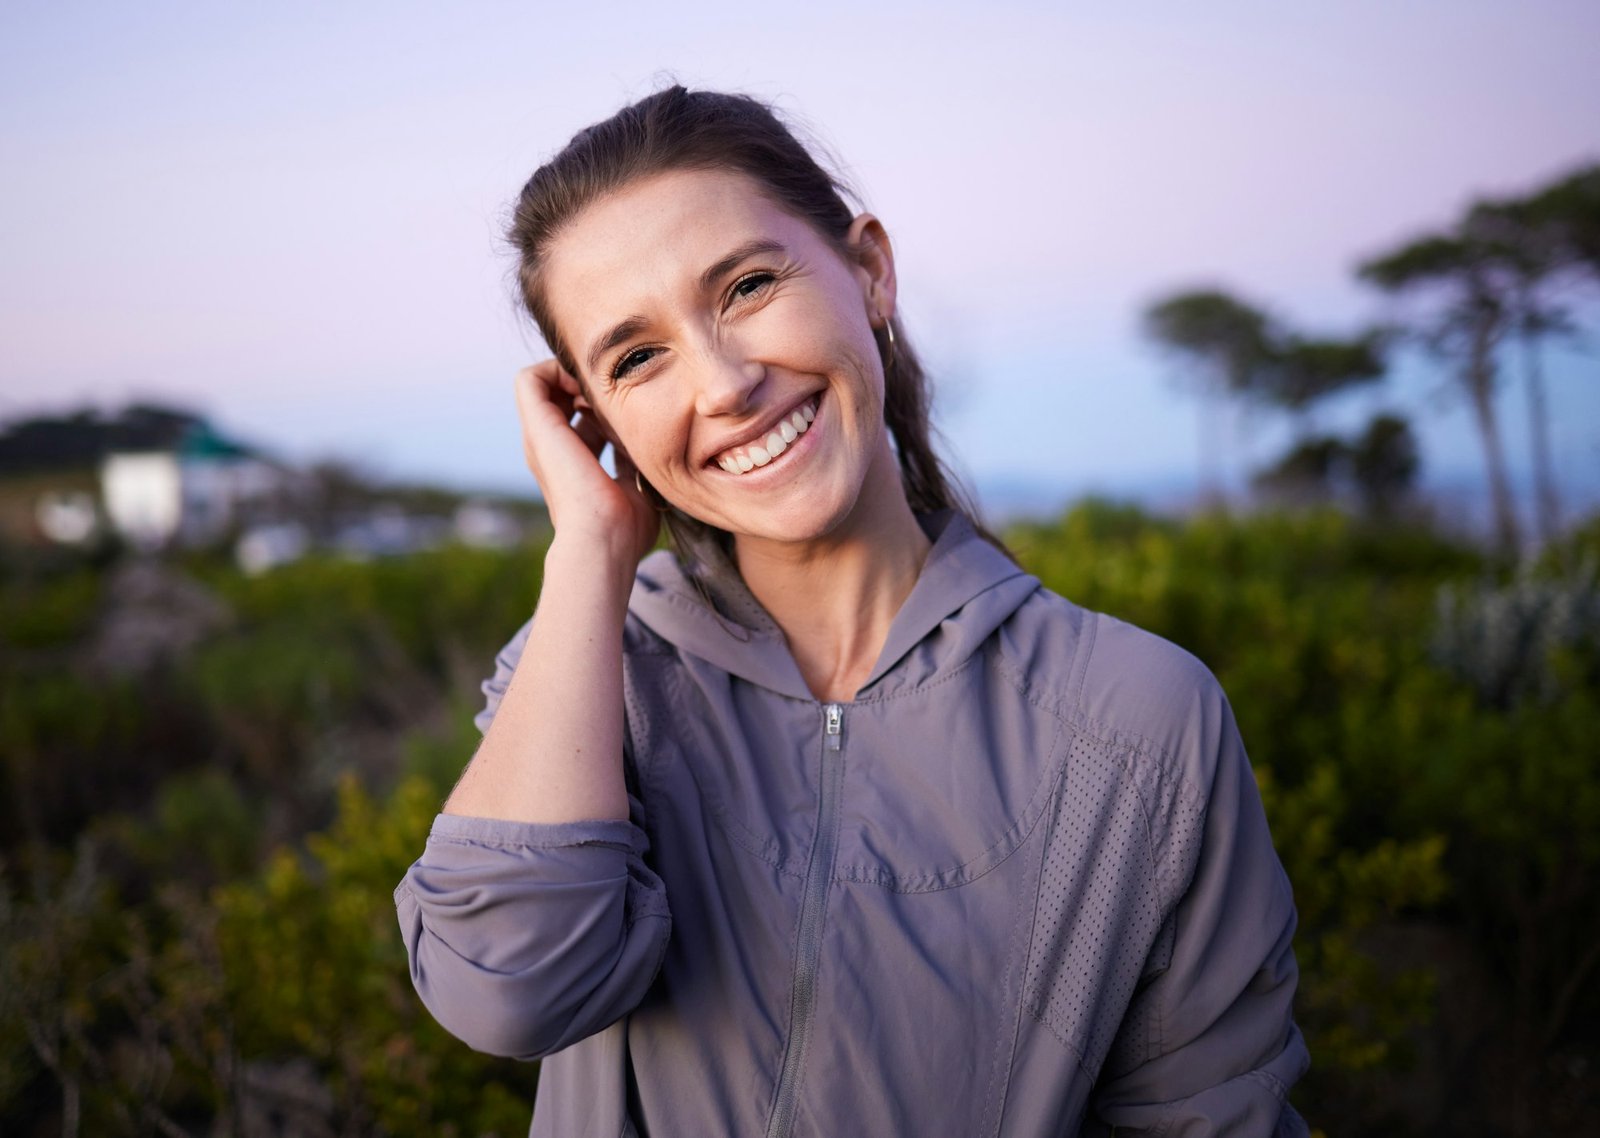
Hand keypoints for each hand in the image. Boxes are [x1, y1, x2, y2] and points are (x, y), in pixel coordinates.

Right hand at [513, 360, 660, 565]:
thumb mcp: (636, 486)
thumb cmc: (626, 528)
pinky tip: (589, 386)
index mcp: (574, 467)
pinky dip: (557, 370)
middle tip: (620, 394)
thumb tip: (646, 446)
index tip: (634, 411)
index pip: (585, 424)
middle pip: (563, 400)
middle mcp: (552, 450)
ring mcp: (541, 439)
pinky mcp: (536, 427)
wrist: (603, 537)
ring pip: (543, 385)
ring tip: (603, 388)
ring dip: (574, 376)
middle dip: (592, 388)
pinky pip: (530, 379)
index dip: (608, 408)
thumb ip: (635, 464)